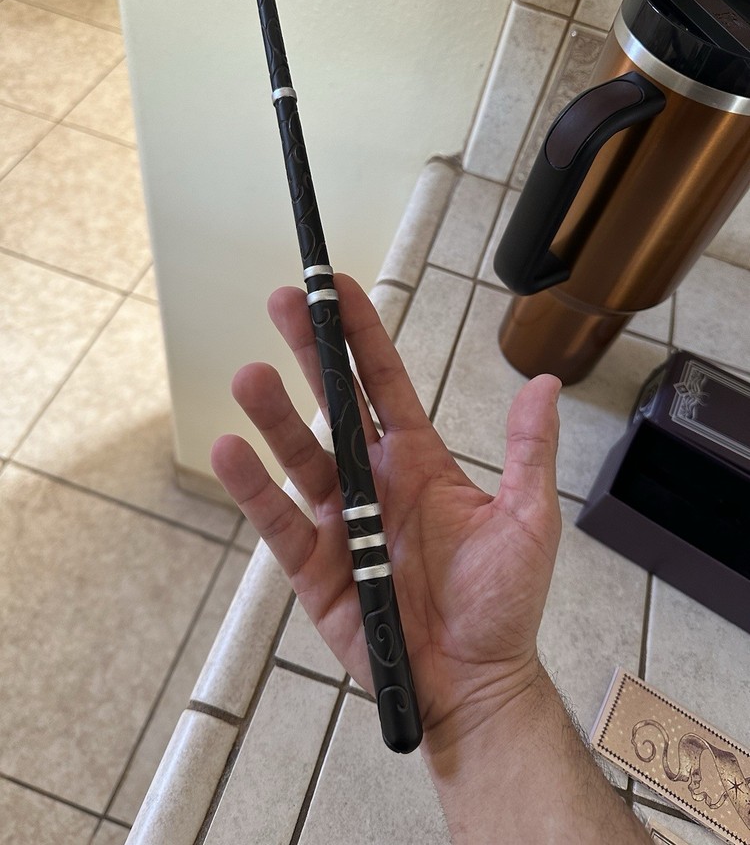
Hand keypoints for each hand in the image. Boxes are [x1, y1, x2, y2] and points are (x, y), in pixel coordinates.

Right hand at [210, 274, 561, 749]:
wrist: (472, 681)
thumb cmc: (502, 604)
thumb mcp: (527, 521)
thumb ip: (527, 454)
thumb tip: (544, 386)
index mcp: (419, 460)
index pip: (384, 382)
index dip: (361, 334)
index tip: (337, 289)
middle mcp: (373, 480)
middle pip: (334, 403)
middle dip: (310, 351)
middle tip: (283, 302)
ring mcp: (341, 520)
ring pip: (300, 454)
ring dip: (274, 415)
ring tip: (250, 377)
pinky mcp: (314, 565)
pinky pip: (280, 519)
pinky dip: (254, 488)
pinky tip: (231, 451)